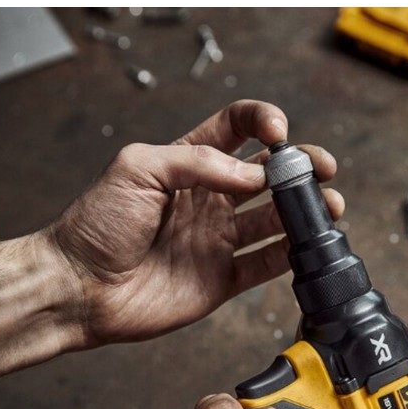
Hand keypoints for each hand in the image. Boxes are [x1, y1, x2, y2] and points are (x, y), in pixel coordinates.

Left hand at [46, 100, 342, 346]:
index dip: (262, 122)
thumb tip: (252, 174)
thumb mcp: (137, 168)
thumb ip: (197, 162)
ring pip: (275, 219)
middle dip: (300, 167)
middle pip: (267, 175)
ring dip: (304, 211)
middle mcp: (208, 199)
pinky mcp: (221, 278)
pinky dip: (290, 255)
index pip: (235, 129)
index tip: (279, 131)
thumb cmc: (96, 224)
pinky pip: (265, 264)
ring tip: (327, 206)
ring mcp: (217, 239)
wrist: (79, 286)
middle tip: (319, 169)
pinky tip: (307, 245)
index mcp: (187, 163)